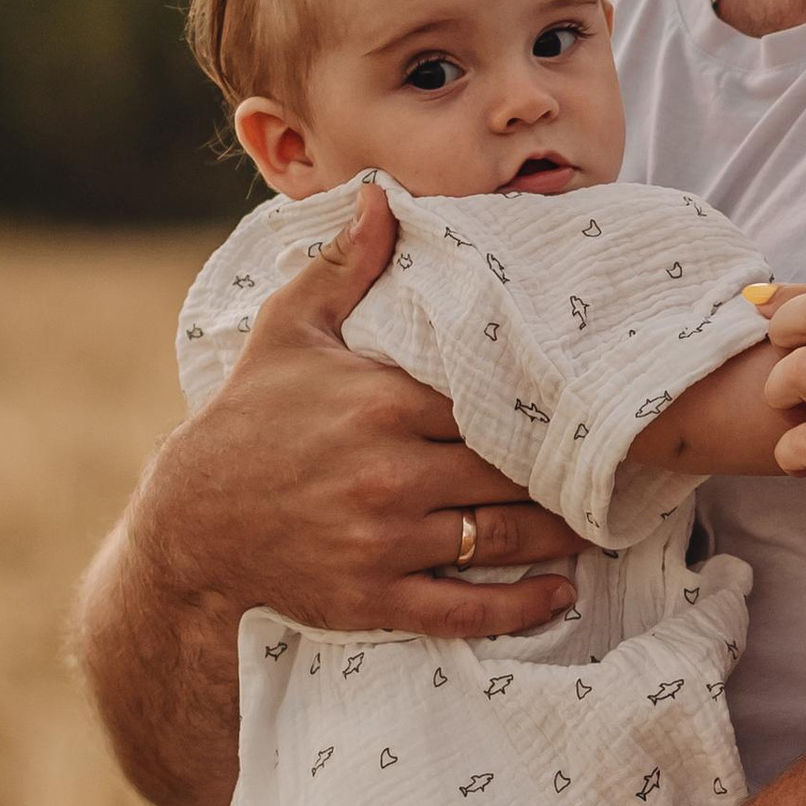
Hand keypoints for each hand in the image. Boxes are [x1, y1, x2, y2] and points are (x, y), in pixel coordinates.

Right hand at [150, 180, 582, 637]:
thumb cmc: (245, 420)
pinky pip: (467, 610)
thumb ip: (345, 267)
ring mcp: (384, 541)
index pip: (493, 399)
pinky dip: (522, 605)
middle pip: (512, 470)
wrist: (188, 527)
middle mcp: (390, 473)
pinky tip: (561, 594)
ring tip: (603, 521)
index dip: (547, 404)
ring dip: (563, 534)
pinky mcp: (375, 599)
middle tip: (617, 466)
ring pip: (501, 536)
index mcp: (381, 403)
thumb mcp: (288, 333)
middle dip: (566, 470)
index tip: (592, 402)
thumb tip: (384, 196)